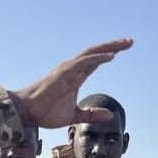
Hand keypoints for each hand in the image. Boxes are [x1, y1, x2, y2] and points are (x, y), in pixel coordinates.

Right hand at [10, 39, 133, 128]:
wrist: (28, 113)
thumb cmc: (46, 112)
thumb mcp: (75, 116)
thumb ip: (92, 114)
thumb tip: (110, 116)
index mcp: (75, 77)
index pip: (95, 62)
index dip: (109, 54)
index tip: (123, 49)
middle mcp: (72, 69)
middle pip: (96, 53)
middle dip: (113, 46)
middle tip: (129, 41)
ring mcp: (68, 70)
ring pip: (91, 54)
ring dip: (109, 48)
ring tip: (124, 44)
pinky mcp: (64, 74)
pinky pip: (83, 63)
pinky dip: (98, 58)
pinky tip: (111, 56)